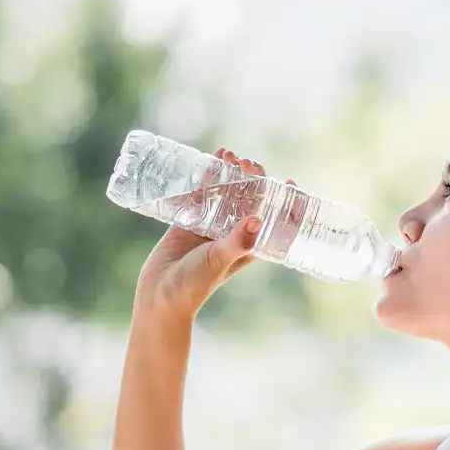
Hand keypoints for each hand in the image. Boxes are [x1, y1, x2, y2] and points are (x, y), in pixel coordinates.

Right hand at [135, 149, 292, 318]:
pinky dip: (206, 177)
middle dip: (252, 178)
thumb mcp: (219, 261)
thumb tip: (256, 220)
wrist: (160, 294)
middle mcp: (232, 233)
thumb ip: (237, 242)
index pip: (274, 220)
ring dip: (229, 172)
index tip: (290, 182)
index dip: (285, 202)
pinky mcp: (189, 220)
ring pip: (226, 192)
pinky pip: (201, 193)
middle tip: (246, 163)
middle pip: (250, 199)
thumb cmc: (195, 285)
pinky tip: (208, 160)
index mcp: (249, 245)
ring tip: (227, 154)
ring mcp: (211, 225)